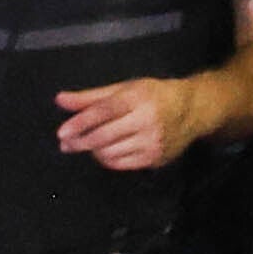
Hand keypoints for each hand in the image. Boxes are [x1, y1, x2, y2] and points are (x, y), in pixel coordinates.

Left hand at [51, 75, 210, 173]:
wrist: (192, 111)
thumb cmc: (153, 96)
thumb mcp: (124, 89)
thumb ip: (91, 97)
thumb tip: (60, 100)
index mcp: (137, 98)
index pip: (103, 112)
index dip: (80, 122)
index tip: (62, 132)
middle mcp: (146, 120)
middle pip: (104, 136)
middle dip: (80, 142)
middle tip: (65, 144)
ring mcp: (152, 142)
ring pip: (110, 153)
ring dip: (93, 151)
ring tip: (88, 144)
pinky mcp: (154, 158)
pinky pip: (120, 164)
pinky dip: (107, 159)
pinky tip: (104, 151)